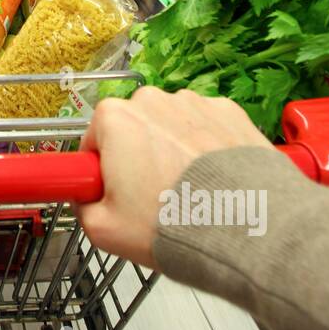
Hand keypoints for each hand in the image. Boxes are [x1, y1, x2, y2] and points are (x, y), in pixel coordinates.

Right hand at [76, 87, 272, 266]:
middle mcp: (153, 99)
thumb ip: (82, 206)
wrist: (245, 228)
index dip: (101, 170)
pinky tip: (214, 182)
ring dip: (174, 152)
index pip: (93, 141)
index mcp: (114, 118)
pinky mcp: (231, 112)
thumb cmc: (172, 225)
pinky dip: (208, 150)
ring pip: (172, 128)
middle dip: (138, 158)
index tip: (113, 193)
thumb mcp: (103, 230)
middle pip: (133, 129)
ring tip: (189, 194)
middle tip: (151, 199)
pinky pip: (208, 129)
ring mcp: (195, 102)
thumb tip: (87, 199)